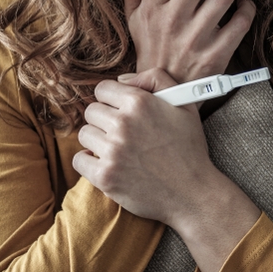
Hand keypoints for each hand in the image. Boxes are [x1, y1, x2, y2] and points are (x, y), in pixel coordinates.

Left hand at [74, 68, 260, 271]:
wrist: (193, 192)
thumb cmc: (189, 147)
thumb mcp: (184, 103)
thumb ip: (156, 79)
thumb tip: (123, 80)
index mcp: (140, 103)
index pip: (102, 89)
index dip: (111, 99)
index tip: (119, 110)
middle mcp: (123, 124)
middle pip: (91, 111)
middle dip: (104, 119)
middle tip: (121, 132)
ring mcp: (112, 151)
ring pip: (84, 134)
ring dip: (97, 140)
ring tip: (117, 149)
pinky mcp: (105, 176)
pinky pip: (79, 160)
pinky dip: (89, 162)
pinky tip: (107, 163)